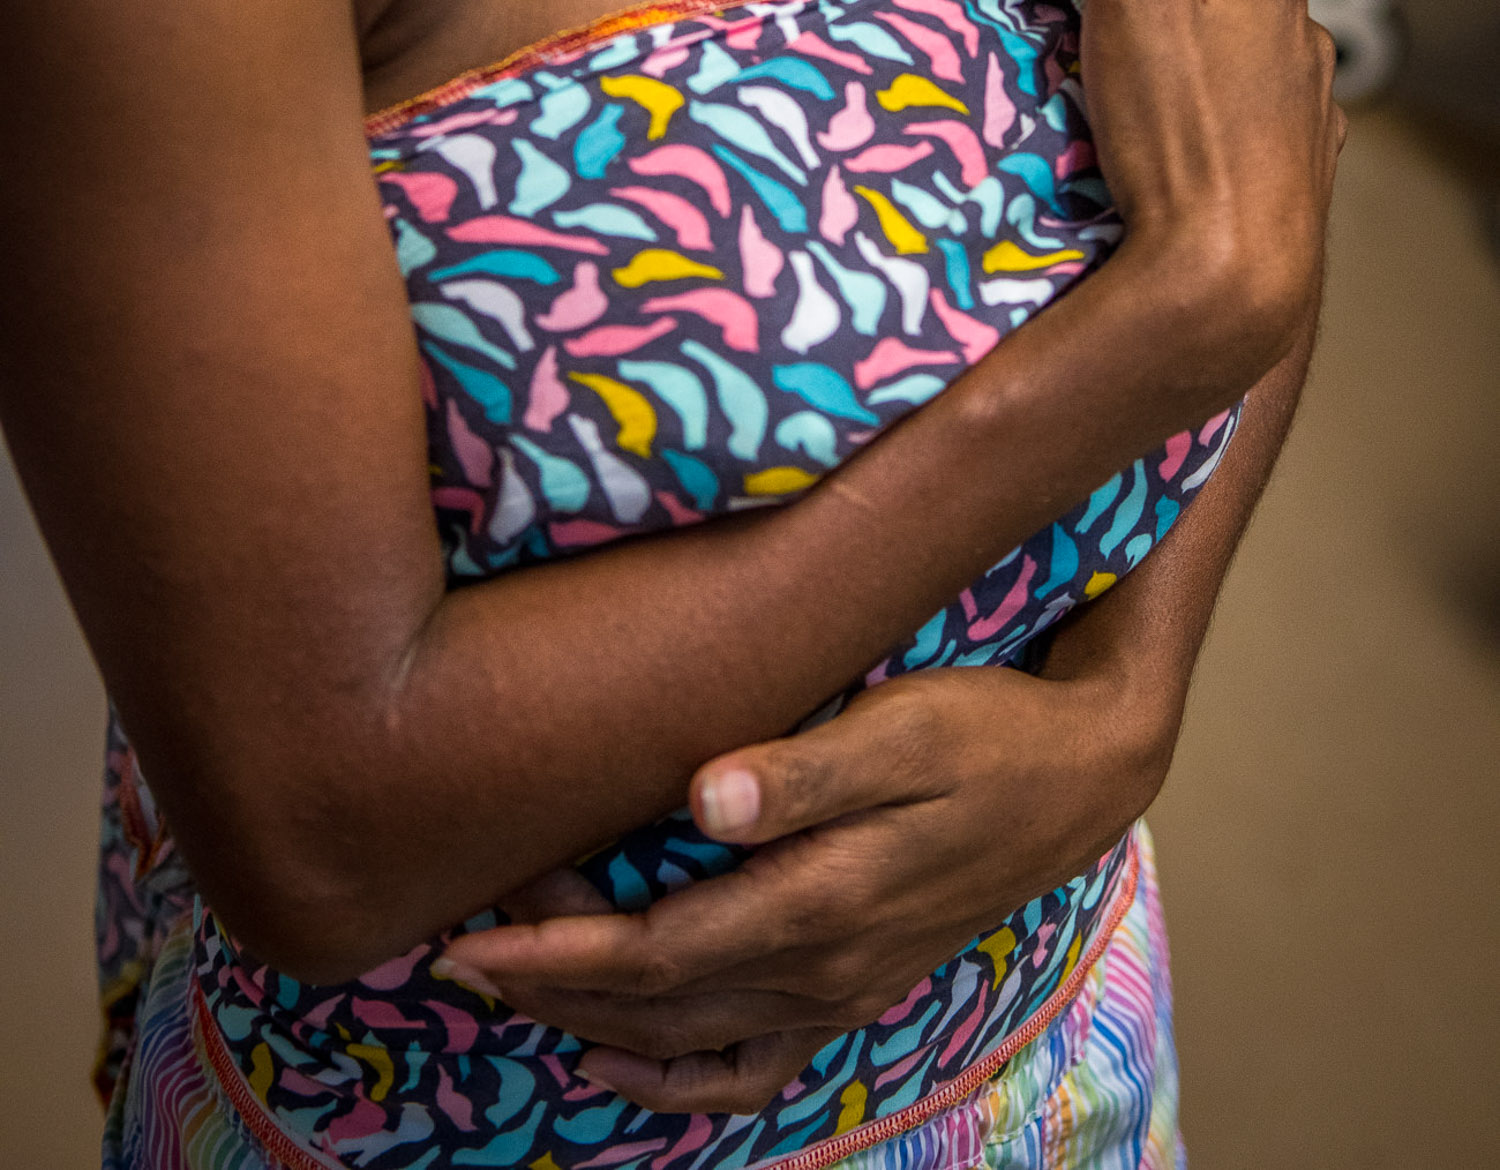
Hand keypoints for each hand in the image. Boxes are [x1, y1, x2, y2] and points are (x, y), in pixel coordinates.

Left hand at [436, 657, 1165, 1114]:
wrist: (1079, 774)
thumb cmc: (985, 732)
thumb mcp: (904, 727)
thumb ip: (803, 768)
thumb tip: (701, 797)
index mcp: (821, 903)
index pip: (658, 952)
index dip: (560, 951)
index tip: (475, 936)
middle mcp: (822, 967)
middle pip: (656, 1003)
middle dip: (551, 984)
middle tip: (460, 948)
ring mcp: (840, 989)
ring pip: (688, 1035)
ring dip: (592, 1017)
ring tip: (510, 983)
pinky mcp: (854, 985)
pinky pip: (751, 1063)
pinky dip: (676, 1077)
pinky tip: (618, 1060)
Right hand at [1080, 0, 1343, 378]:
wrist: (1226, 284)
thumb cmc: (1178, 133)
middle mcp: (1309, 40)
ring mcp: (1312, 112)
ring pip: (1266, 48)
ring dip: (1222, 37)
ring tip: (1154, 53)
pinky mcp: (1301, 175)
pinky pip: (1268, 116)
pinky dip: (1232, 106)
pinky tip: (1191, 127)